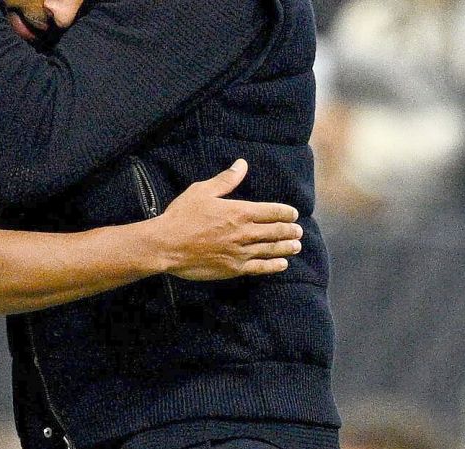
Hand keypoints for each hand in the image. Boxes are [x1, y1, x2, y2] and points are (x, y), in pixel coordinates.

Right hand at [152, 159, 302, 280]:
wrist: (166, 245)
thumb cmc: (181, 216)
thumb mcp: (202, 191)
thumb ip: (226, 180)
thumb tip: (242, 164)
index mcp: (240, 211)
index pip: (273, 211)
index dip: (286, 212)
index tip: (293, 214)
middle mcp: (245, 232)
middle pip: (277, 231)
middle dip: (290, 230)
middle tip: (298, 231)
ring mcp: (240, 252)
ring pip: (272, 249)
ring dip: (287, 247)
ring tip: (296, 245)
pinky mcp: (233, 268)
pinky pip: (260, 267)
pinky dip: (274, 265)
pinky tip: (283, 264)